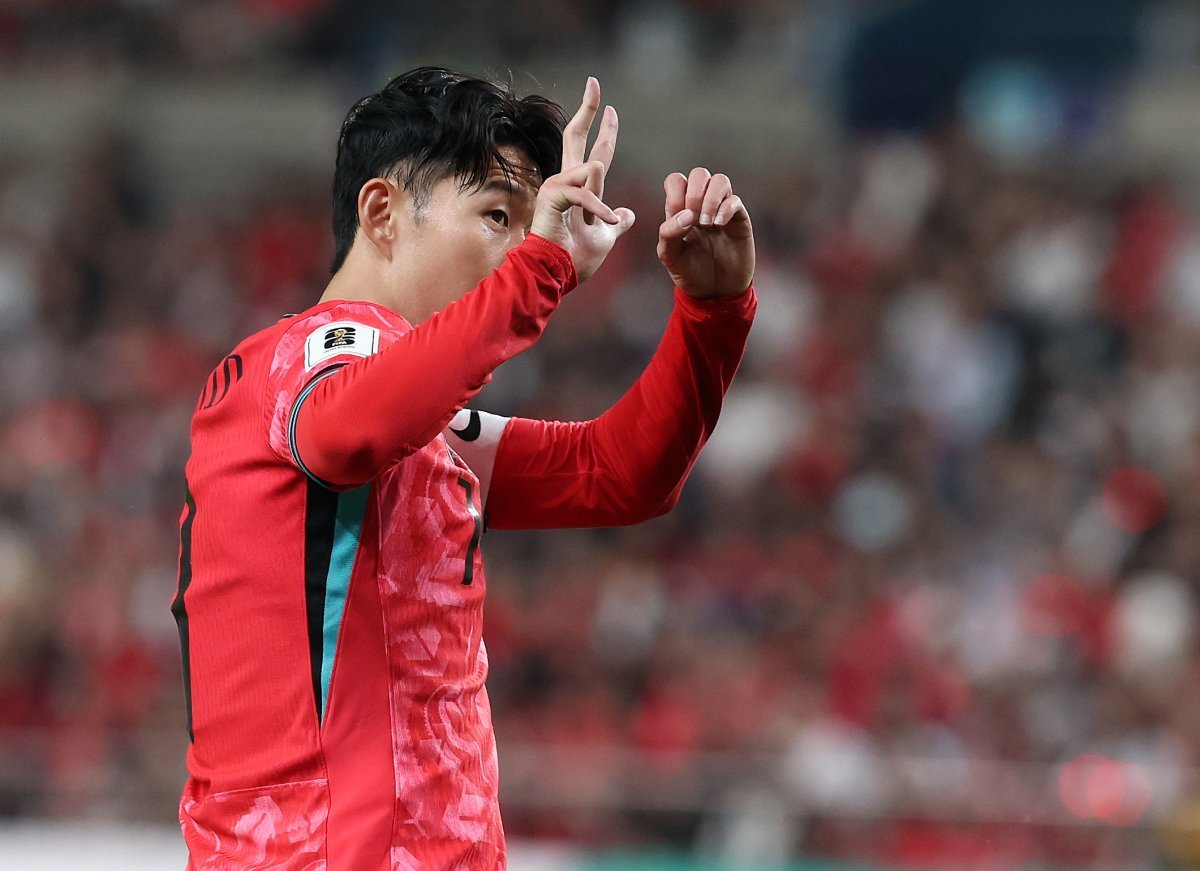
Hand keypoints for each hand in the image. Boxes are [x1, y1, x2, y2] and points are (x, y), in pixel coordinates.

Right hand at [530, 77, 634, 281]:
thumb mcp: (606, 238)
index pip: (591, 150)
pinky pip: (586, 193)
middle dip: (588, 109)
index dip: (602, 128)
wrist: (555, 277)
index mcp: (578, 188)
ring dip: (601, 199)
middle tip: (594, 83)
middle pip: (575, 136)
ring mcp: (556, 187)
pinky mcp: (552, 197)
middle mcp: (565, 181)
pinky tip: (603, 224)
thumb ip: (615, 222)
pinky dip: (599, 211)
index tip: (610, 108)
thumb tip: (627, 213)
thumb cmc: (575, 260)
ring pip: (590, 169)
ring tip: (600, 225)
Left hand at [657, 169, 753, 298]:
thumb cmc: (691, 273)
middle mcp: (702, 205)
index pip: (676, 181)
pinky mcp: (739, 220)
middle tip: (693, 220)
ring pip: (720, 180)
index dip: (676, 193)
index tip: (677, 218)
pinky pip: (735, 200)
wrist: (715, 292)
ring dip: (710, 199)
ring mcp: (722, 210)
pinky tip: (718, 225)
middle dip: (694, 193)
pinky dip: (726, 209)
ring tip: (706, 224)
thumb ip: (668, 234)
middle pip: (699, 174)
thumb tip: (687, 214)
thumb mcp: (670, 257)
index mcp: (681, 210)